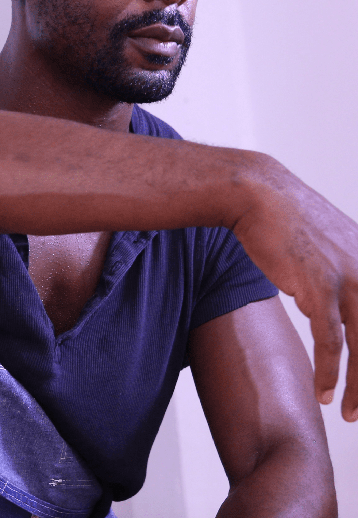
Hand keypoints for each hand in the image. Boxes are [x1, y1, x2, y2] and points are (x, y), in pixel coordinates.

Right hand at [232, 159, 357, 421]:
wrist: (257, 194)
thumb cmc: (286, 221)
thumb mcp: (331, 248)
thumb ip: (344, 277)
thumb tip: (338, 311)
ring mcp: (348, 278)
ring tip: (350, 412)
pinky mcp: (319, 285)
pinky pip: (330, 341)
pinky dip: (329, 371)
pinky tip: (323, 391)